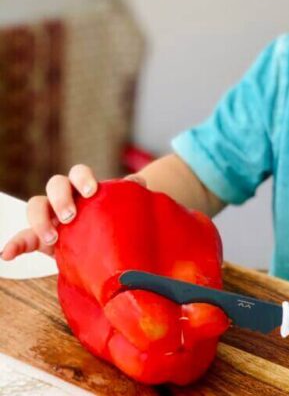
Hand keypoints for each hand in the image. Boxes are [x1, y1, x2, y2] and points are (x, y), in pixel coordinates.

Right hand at [0, 165, 145, 260]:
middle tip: (70, 216)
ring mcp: (50, 216)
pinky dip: (13, 244)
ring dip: (40, 219)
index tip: (92, 191)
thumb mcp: (121, 207)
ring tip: (52, 238)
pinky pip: (22, 238)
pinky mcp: (39, 237)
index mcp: (84, 186)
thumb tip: (137, 183)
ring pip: (36, 206)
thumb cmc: (112, 217)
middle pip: (54, 184)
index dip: (83, 178)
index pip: (78, 173)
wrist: (103, 238)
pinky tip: (7, 254)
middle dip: (60, 198)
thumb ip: (129, 194)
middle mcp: (64, 196)